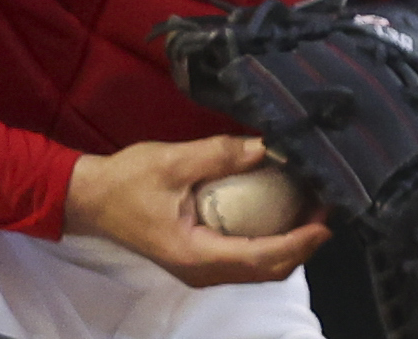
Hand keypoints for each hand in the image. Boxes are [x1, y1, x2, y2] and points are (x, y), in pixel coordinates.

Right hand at [67, 134, 334, 287]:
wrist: (90, 199)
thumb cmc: (127, 182)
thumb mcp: (175, 161)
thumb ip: (222, 155)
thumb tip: (269, 146)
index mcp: (196, 254)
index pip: (262, 257)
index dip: (300, 241)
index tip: (327, 219)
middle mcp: (202, 270)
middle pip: (267, 270)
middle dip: (303, 243)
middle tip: (327, 206)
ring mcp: (200, 267)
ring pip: (258, 268)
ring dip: (289, 243)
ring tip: (312, 207)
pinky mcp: (199, 257)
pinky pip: (245, 258)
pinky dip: (270, 241)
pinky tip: (282, 212)